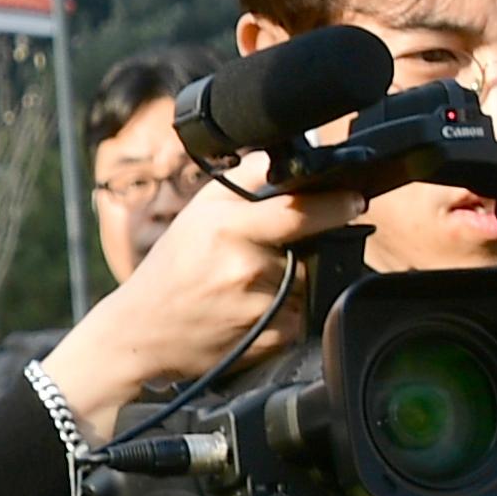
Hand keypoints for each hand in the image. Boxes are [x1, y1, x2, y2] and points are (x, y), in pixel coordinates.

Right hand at [39, 162, 353, 433]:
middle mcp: (246, 267)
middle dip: (306, 249)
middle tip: (267, 256)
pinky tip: (253, 310)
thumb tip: (288, 156)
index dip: (335, 204)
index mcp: (228, 228)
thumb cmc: (173, 267)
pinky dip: (289, 312)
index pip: (300, 210)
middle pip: (314, 249)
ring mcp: (260, 306)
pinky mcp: (271, 339)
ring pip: (311, 284)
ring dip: (296, 282)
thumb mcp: (199, 211)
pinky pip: (304, 316)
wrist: (141, 331)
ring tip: (251, 286)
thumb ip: (245, 179)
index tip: (355, 200)